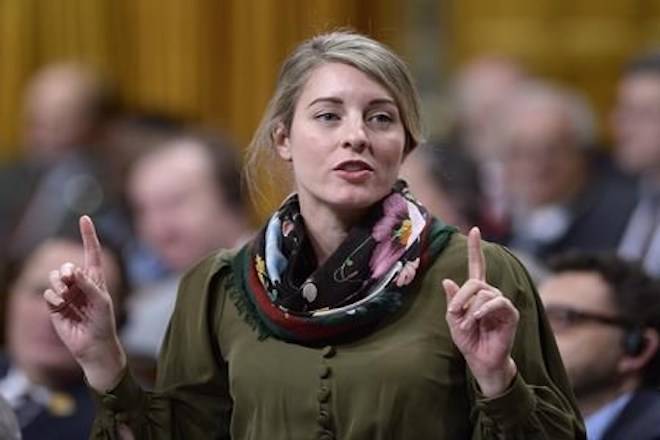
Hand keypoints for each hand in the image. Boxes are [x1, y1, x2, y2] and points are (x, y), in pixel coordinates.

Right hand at [44, 215, 125, 391]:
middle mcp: (80, 283)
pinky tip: (61, 307)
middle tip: (69, 278)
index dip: (88, 235)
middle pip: (66, 265)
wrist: (92, 344)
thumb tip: (72, 269)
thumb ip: (87, 284)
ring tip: (66, 296)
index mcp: (95, 278)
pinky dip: (53, 298)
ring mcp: (66, 294)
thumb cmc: (103, 322)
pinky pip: (47, 293)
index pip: (91, 252)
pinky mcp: (55, 305)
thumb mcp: (100, 301)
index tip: (85, 218)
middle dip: (66, 270)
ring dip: (58, 284)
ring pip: (54, 277)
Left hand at [443, 227, 518, 396]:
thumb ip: (452, 301)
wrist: (481, 360)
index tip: (475, 229)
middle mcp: (490, 293)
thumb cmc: (468, 340)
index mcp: (476, 293)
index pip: (477, 266)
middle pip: (475, 282)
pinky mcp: (510, 313)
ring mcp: (502, 302)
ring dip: (470, 307)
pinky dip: (484, 309)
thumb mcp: (453, 319)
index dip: (475, 249)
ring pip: (484, 292)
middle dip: (460, 297)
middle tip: (454, 314)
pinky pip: (497, 302)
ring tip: (468, 322)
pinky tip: (477, 318)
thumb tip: (448, 281)